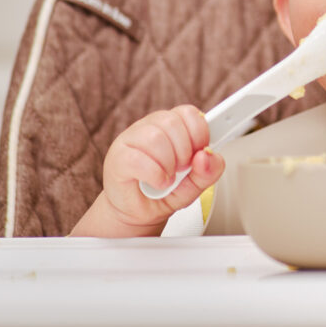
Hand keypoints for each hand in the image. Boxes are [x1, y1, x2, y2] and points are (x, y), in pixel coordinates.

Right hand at [100, 105, 224, 231]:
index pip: (188, 113)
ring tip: (168, 177)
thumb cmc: (164, 193)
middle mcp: (150, 128)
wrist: (136, 214)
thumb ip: (208, 171)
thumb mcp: (194, 185)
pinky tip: (158, 183)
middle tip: (182, 169)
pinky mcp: (117, 158)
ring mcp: (130, 140)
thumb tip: (208, 155)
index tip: (200, 152)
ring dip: (169, 163)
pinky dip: (155, 175)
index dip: (200, 132)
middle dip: (185, 150)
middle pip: (172, 122)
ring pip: (155, 138)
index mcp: (171, 127)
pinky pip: (138, 159)